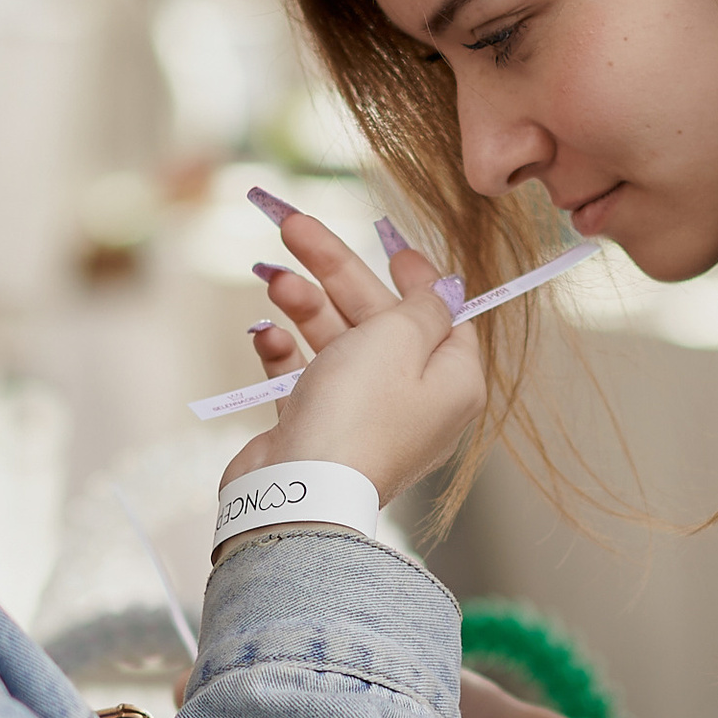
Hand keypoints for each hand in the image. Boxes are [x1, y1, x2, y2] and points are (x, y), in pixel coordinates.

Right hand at [228, 202, 482, 507]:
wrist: (298, 490)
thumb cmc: (358, 412)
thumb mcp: (401, 338)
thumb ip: (423, 306)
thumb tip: (446, 289)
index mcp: (451, 381)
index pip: (442, 315)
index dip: (414, 274)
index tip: (389, 242)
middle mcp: (413, 400)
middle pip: (378, 319)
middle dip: (334, 272)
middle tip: (293, 227)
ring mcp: (364, 416)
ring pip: (336, 344)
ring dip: (304, 306)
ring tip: (273, 280)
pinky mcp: (318, 430)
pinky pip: (305, 378)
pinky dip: (285, 353)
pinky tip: (265, 334)